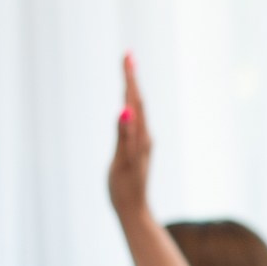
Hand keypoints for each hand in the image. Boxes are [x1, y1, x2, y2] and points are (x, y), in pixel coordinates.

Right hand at [107, 54, 153, 220]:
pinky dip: (132, 105)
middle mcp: (145, 136)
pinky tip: (130, 105)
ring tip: (129, 72)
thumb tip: (125, 110)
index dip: (130, 78)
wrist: (134, 209)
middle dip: (132, 78)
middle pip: (138, 101)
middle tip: (128, 56)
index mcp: (140, 136)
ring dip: (133, 89)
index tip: (127, 56)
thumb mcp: (122, 162)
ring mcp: (143, 142)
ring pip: (138, 110)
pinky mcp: (138, 149)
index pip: (134, 100)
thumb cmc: (124, 188)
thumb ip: (123, 135)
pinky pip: (136, 120)